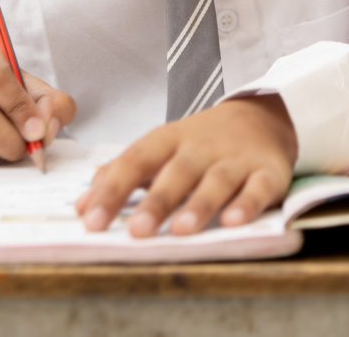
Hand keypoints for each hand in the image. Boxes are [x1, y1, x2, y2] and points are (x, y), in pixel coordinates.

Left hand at [76, 96, 296, 237]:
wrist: (262, 117)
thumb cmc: (200, 143)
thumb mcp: (159, 149)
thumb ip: (120, 175)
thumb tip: (80, 207)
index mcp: (169, 140)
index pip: (136, 160)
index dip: (113, 189)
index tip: (91, 219)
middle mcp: (201, 147)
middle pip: (177, 172)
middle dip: (157, 201)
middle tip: (136, 231)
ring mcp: (236, 159)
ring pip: (217, 180)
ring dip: (199, 205)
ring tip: (181, 230)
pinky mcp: (268, 172)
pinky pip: (259, 187)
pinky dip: (248, 204)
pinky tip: (234, 221)